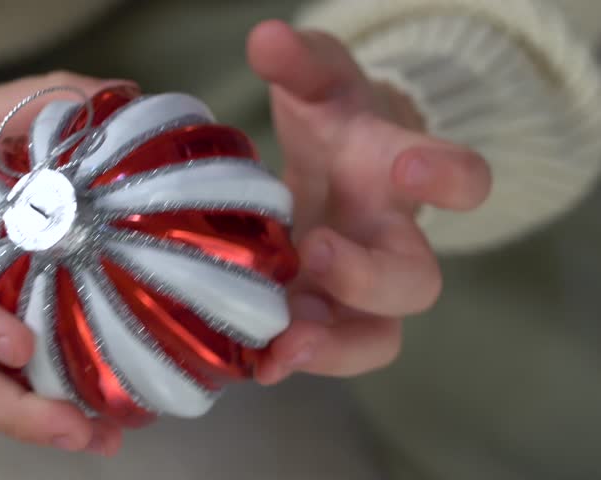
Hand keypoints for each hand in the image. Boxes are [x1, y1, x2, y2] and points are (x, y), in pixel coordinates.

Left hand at [245, 21, 491, 382]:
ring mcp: (356, 288)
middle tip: (315, 254)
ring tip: (283, 349)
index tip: (407, 171)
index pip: (458, 176)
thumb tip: (266, 40)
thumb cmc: (333, 120)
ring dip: (334, 347)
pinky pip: (321, 351)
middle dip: (370, 278)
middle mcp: (391, 239)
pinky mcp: (320, 315)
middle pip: (417, 281)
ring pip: (378, 338)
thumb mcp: (318, 84)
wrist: (331, 165)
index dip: (446, 179)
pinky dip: (290, 358)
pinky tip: (255, 361)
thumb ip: (300, 63)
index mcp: (399, 174)